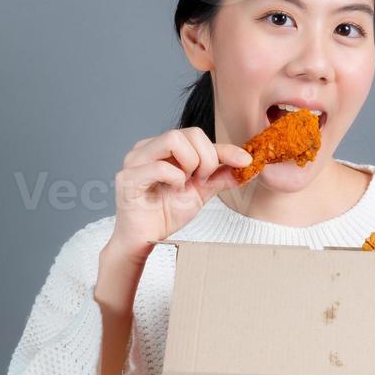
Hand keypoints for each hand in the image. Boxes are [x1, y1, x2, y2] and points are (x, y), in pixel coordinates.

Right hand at [109, 127, 251, 261]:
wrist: (144, 241)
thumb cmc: (165, 214)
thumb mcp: (200, 193)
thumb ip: (219, 177)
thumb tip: (246, 165)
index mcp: (161, 148)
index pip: (197, 136)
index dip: (224, 148)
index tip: (244, 161)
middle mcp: (146, 148)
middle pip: (188, 132)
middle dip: (206, 158)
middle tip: (202, 181)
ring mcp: (135, 161)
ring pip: (173, 139)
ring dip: (191, 163)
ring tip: (186, 184)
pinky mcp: (128, 178)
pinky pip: (159, 166)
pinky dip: (174, 178)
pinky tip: (173, 191)